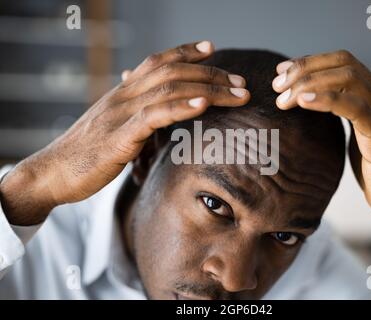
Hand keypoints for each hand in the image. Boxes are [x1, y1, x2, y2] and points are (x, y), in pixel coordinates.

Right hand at [0, 41, 249, 224]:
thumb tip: (152, 110)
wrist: (53, 172)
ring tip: (237, 93)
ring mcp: (121, 114)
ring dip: (208, 89)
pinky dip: (182, 107)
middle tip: (241, 82)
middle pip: (173, 72)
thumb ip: (133, 115)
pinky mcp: (120, 137)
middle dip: (211, 74)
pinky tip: (204, 104)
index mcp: (122, 92)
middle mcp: (123, 95)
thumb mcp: (111, 126)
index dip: (186, 52)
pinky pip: (155, 115)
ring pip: (169, 89)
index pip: (157, 62)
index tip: (212, 49)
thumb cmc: (86, 153)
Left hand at [272, 50, 370, 274]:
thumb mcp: (352, 133)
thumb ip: (337, 114)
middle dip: (305, 69)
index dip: (310, 61)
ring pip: (349, 79)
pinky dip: (327, 100)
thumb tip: (304, 103)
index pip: (342, 61)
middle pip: (344, 64)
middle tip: (276, 86)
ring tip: (283, 99)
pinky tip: (303, 102)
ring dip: (310, 84)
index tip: (281, 72)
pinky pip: (356, 108)